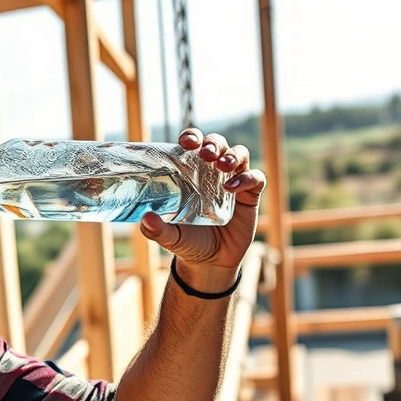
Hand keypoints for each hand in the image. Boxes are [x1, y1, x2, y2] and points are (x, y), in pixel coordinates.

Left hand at [139, 128, 265, 291]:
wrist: (211, 264)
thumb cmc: (188, 242)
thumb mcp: (170, 236)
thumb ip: (157, 230)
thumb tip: (145, 220)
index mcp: (191, 173)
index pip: (194, 145)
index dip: (192, 136)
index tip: (186, 142)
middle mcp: (212, 173)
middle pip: (218, 143)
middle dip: (213, 143)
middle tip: (206, 154)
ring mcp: (233, 182)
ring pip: (239, 154)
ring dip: (231, 155)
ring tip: (222, 166)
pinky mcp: (250, 196)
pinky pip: (256, 177)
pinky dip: (247, 177)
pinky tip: (233, 188)